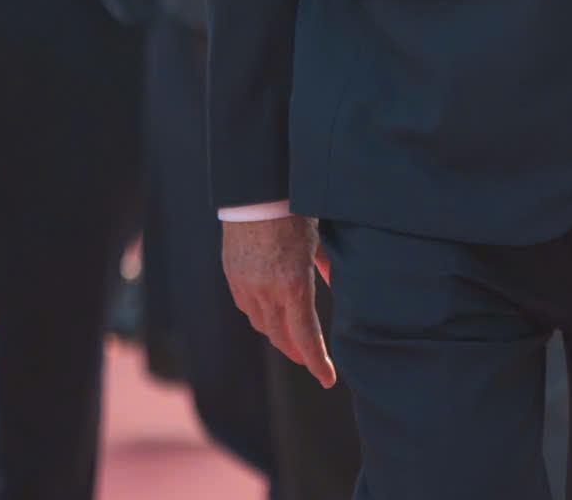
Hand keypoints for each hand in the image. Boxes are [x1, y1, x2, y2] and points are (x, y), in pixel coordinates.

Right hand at [222, 215, 336, 387]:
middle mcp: (267, 291)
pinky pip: (247, 307)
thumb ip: (329, 267)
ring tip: (293, 340)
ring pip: (262, 325)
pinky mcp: (233, 276)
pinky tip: (271, 315)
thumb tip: (339, 284)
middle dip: (299, 353)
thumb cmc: (292, 212)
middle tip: (313, 361)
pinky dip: (262, 317)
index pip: (306, 337)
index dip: (317, 362)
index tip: (328, 379)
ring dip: (279, 336)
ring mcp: (246, 285)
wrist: (255, 192)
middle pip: (282, 337)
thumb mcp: (318, 241)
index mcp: (293, 285)